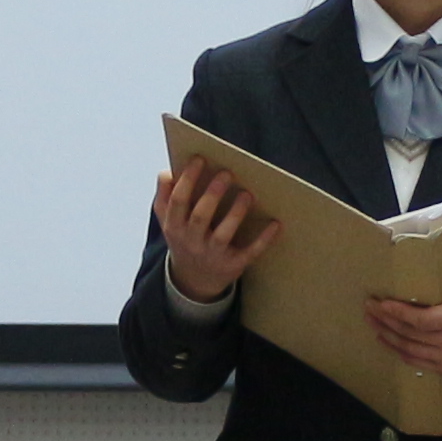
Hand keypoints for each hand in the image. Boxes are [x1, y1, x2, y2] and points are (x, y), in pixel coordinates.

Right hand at [153, 156, 276, 303]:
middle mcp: (191, 242)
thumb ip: (165, 197)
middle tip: (227, 173)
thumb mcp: (169, 222)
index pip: (178, 201)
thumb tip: (166, 173)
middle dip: (212, 194)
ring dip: (235, 214)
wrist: (194, 282)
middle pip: (200, 217)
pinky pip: (249, 252)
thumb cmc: (185, 240)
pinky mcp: (233, 265)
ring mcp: (213, 255)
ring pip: (222, 235)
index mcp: (174, 227)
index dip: (188, 179)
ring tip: (247, 194)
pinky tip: (275, 224)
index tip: (199, 158)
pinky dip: (264, 240)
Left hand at [366, 251, 441, 382]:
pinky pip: (415, 362)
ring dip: (386, 335)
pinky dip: (397, 351)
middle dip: (386, 320)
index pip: (426, 320)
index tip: (384, 303)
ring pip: (409, 349)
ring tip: (371, 321)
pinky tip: (385, 339)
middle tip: (369, 306)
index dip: (402, 313)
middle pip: (411, 333)